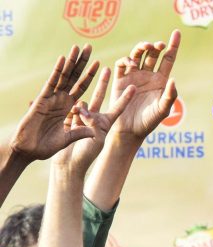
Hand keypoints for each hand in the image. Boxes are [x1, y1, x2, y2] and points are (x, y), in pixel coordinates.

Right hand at [9, 44, 99, 160]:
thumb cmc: (46, 147)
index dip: (92, 78)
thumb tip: (95, 131)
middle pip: (75, 78)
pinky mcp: (42, 100)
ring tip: (78, 47)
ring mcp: (52, 99)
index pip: (84, 89)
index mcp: (70, 109)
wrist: (28, 151)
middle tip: (90, 47)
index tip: (102, 65)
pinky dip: (57, 72)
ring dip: (71, 62)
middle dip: (83, 64)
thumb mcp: (68, 140)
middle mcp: (62, 100)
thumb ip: (80, 133)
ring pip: (64, 77)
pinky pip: (51, 84)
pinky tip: (63, 60)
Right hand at [54, 68, 136, 175]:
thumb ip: (91, 124)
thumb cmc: (86, 155)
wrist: (70, 164)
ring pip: (83, 98)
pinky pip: (69, 106)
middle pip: (99, 96)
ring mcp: (80, 117)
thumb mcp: (94, 140)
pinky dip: (70, 102)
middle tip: (108, 68)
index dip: (125, 98)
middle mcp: (94, 118)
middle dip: (104, 83)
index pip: (117, 108)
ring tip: (86, 77)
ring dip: (86, 86)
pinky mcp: (67, 118)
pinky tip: (71, 99)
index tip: (133, 86)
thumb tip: (82, 106)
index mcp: (105, 124)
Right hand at [110, 32, 180, 142]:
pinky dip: (126, 60)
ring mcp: (134, 76)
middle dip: (155, 46)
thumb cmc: (149, 122)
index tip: (177, 33)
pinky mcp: (120, 79)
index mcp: (161, 81)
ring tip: (145, 48)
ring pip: (137, 55)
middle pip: (152, 54)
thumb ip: (170, 95)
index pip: (168, 59)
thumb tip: (173, 80)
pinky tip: (131, 63)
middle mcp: (148, 75)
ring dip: (140, 48)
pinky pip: (122, 64)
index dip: (173, 46)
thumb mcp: (163, 109)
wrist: (129, 130)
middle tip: (157, 45)